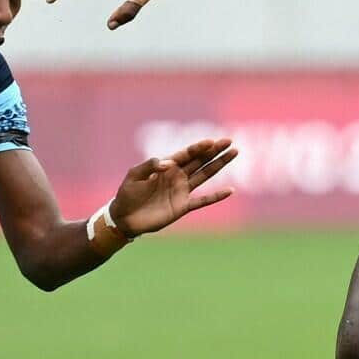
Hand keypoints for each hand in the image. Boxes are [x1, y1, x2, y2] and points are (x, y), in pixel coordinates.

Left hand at [111, 137, 237, 236]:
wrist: (124, 218)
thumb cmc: (127, 194)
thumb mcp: (134, 175)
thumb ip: (150, 166)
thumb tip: (170, 164)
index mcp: (167, 166)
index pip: (187, 153)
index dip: (199, 147)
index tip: (212, 141)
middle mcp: (178, 176)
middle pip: (200, 160)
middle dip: (215, 151)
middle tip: (230, 141)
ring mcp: (182, 191)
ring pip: (205, 175)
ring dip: (219, 165)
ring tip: (233, 154)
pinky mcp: (183, 206)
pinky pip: (203, 201)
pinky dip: (216, 196)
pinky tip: (230, 191)